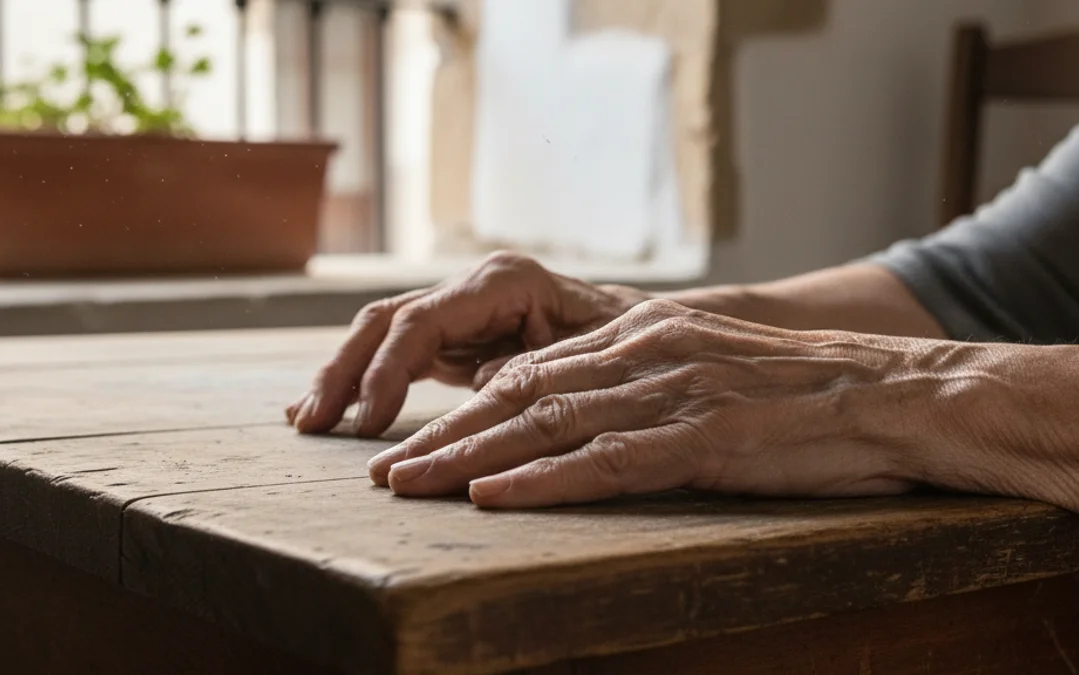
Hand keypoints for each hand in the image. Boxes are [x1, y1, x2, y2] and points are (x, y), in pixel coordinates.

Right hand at [288, 252, 648, 436]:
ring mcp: (460, 311)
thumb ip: (533, 367)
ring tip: (304, 421)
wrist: (649, 336)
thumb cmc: (629, 343)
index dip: (389, 371)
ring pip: (382, 336)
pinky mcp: (456, 339)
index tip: (368, 423)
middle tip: (311, 423)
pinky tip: (328, 410)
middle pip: (388, 321)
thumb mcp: (588, 355)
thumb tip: (481, 390)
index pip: (423, 321)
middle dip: (345, 371)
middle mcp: (473, 288)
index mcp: (504, 281)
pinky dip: (363, 382)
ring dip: (341, 376)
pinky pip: (397, 356)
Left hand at [367, 299, 938, 507]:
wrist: (896, 394)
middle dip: (445, 434)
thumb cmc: (812, 394)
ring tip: (408, 485)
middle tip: (386, 468)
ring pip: (547, 425)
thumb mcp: (717, 368)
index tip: (421, 438)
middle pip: (522, 395)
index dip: (469, 409)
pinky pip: (605, 462)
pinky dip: (540, 483)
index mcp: (648, 333)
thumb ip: (652, 380)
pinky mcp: (703, 439)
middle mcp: (648, 353)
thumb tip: (591, 412)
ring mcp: (673, 393)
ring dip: (468, 459)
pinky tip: (490, 500)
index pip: (535, 370)